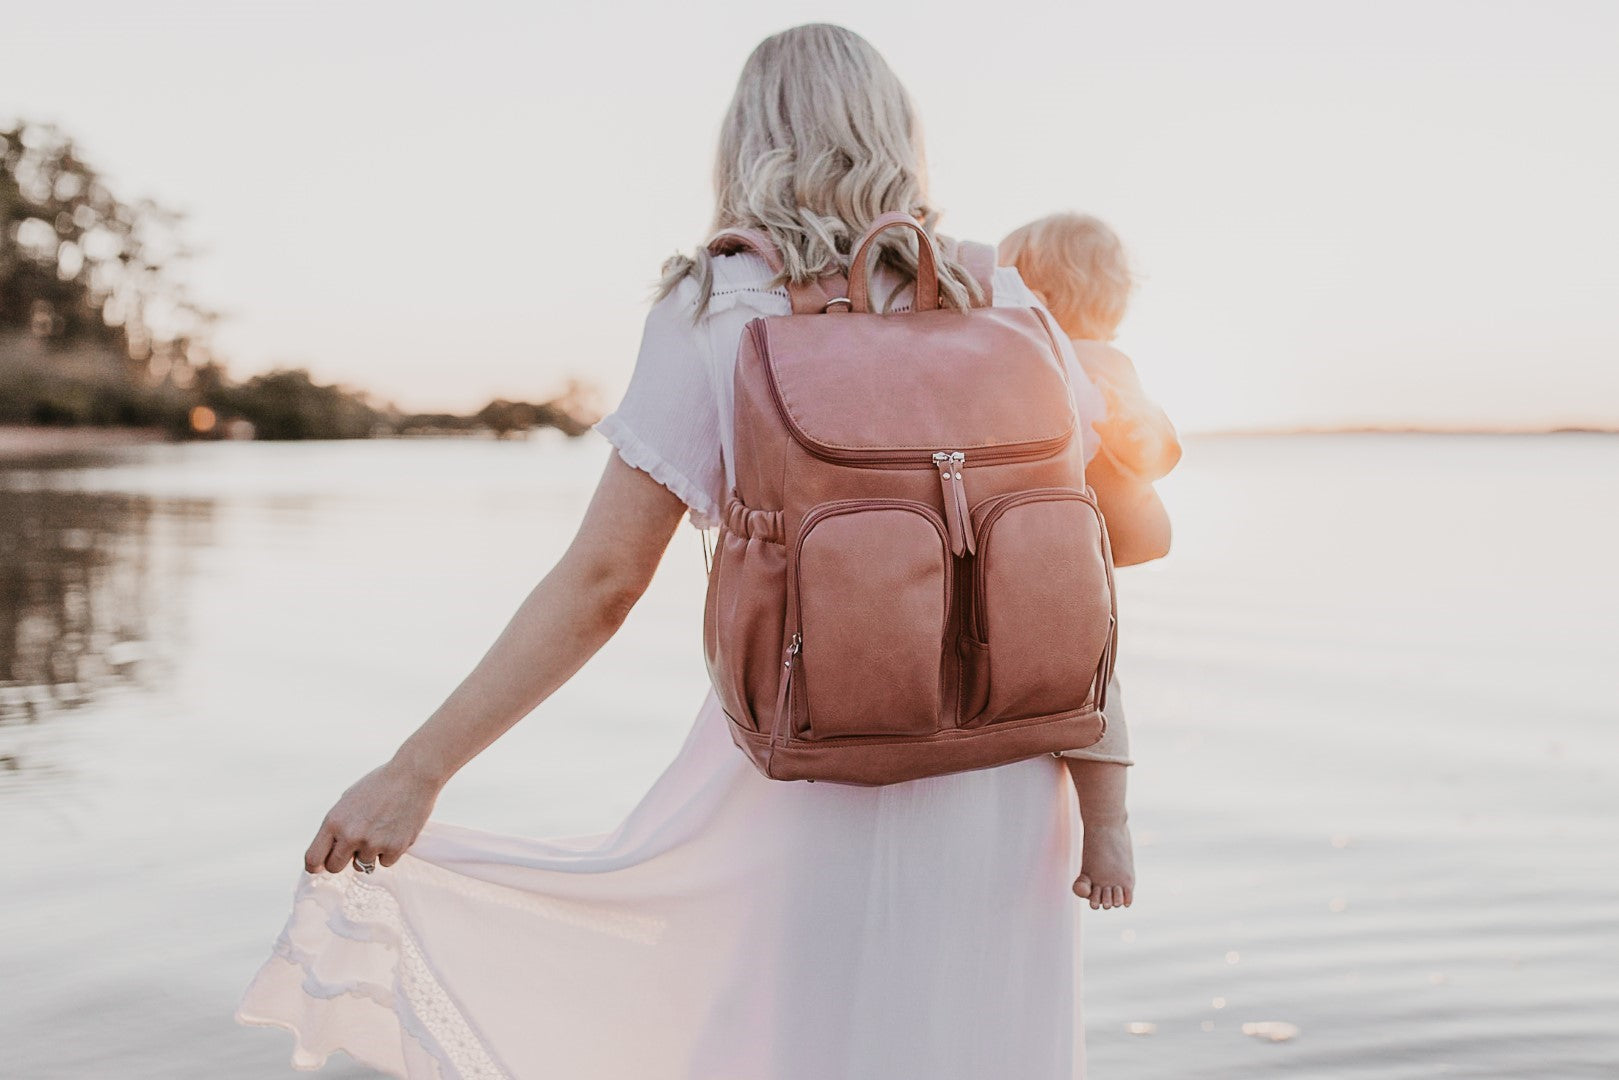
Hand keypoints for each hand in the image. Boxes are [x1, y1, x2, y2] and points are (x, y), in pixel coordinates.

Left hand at [303, 757, 441, 873]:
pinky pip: (386, 862)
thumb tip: (331, 851)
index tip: (322, 866)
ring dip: (370, 853)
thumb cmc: (380, 784)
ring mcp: (373, 844)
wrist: (414, 774)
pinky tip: (396, 830)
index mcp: (334, 821)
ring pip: (363, 865)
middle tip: (354, 849)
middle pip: (335, 867)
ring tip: (382, 829)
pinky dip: (390, 851)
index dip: (316, 866)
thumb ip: (337, 826)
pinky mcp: (395, 848)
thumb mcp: (349, 800)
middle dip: (342, 861)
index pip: (313, 858)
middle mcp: (350, 836)